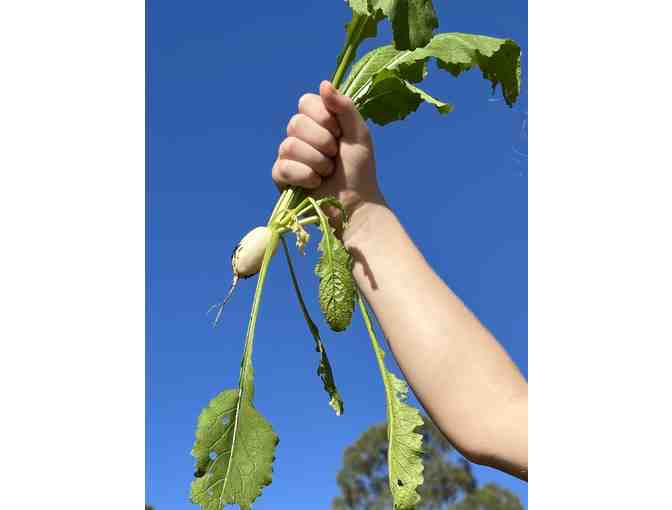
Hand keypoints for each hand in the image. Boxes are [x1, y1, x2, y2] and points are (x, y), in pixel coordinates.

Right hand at [272, 81, 384, 229]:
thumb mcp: (359, 134)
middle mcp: (300, 135)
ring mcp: (288, 156)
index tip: (338, 131)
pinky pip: (283, 167)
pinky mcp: (281, 177)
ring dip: (316, 161)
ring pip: (289, 145)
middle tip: (335, 156)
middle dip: (322, 142)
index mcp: (318, 122)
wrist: (356, 203)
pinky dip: (304, 176)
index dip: (322, 116)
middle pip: (296, 123)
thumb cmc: (359, 170)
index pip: (305, 102)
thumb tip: (323, 83)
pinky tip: (316, 183)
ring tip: (328, 172)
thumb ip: (344, 107)